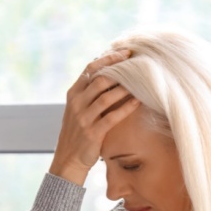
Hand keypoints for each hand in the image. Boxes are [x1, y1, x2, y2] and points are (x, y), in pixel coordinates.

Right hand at [48, 49, 140, 185]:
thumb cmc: (79, 132)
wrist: (69, 159)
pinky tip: (138, 101)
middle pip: (99, 79)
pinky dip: (126, 107)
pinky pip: (112, 117)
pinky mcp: (93, 132)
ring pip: (106, 96)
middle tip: (138, 63)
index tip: (125, 52)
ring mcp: (83, 118)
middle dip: (120, 69)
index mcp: (73, 94)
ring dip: (125, 87)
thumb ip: (90, 93)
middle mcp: (77, 103)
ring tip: (141, 80)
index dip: (108, 58)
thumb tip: (110, 74)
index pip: (90, 69)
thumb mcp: (79, 109)